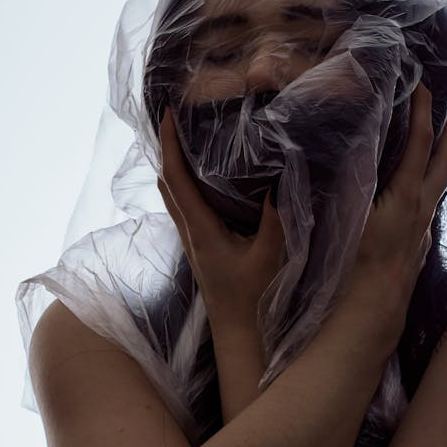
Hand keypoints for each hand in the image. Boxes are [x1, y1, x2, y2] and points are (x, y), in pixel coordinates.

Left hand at [157, 109, 285, 332]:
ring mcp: (191, 241)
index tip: (168, 114)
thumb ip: (276, 220)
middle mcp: (189, 233)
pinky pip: (184, 206)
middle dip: (166, 147)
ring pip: (171, 195)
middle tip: (176, 117)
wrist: (238, 333)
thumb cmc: (253, 299)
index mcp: (201, 231)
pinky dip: (185, 183)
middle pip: (165, 183)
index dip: (169, 144)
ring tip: (187, 138)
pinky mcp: (199, 247)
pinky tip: (203, 176)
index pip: (175, 179)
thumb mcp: (270, 258)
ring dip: (173, 165)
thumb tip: (280, 181)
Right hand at [350, 82, 446, 306]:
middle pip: (444, 161)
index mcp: (405, 196)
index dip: (422, 112)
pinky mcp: (419, 246)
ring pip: (439, 185)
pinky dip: (427, 186)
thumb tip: (346, 147)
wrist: (372, 311)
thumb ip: (347, 180)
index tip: (423, 86)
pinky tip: (414, 190)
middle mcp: (422, 210)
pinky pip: (429, 205)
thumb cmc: (353, 265)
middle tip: (446, 107)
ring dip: (439, 160)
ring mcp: (424, 230)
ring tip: (434, 143)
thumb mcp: (346, 215)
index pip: (419, 143)